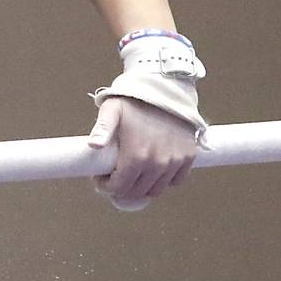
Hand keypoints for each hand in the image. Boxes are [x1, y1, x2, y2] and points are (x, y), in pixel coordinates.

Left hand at [87, 96, 196, 210]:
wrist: (166, 88)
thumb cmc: (135, 99)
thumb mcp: (112, 110)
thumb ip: (102, 129)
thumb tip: (92, 146)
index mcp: (136, 155)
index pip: (119, 187)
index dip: (106, 187)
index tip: (100, 180)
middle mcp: (157, 163)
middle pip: (137, 192)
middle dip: (122, 189)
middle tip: (114, 179)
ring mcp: (175, 162)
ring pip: (156, 190)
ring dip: (142, 188)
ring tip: (131, 177)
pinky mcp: (188, 157)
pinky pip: (175, 181)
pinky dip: (163, 181)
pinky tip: (151, 172)